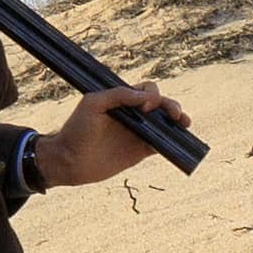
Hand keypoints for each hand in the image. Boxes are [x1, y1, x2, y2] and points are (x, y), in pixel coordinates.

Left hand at [40, 82, 177, 187]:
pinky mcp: (139, 152)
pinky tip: (178, 141)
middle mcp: (132, 115)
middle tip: (175, 115)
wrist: (68, 161)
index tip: (145, 107)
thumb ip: (118, 95)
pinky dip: (172, 142)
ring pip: (164, 124)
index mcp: (121, 100)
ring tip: (184, 123)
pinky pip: (161, 145)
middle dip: (171, 106)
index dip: (151, 95)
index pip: (146, 90)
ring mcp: (137, 133)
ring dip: (177, 121)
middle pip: (160, 105)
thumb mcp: (93, 104)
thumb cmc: (76, 130)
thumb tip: (146, 97)